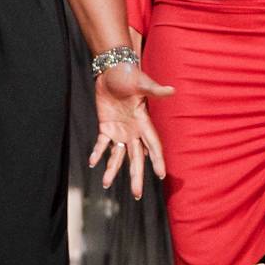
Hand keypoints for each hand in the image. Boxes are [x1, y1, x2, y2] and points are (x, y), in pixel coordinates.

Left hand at [88, 64, 172, 198]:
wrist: (111, 69)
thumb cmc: (128, 74)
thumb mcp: (141, 83)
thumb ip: (154, 90)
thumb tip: (172, 90)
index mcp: (143, 122)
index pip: (153, 144)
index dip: (157, 160)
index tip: (161, 176)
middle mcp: (133, 130)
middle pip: (136, 157)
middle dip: (137, 176)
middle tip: (137, 195)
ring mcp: (119, 130)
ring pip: (117, 155)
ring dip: (113, 169)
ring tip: (106, 184)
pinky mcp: (105, 126)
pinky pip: (102, 144)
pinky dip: (97, 153)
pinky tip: (92, 163)